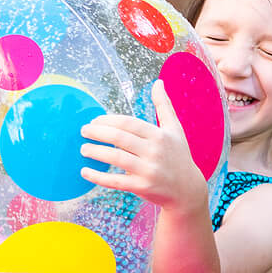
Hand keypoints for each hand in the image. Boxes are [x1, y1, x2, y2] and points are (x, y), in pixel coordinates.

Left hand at [78, 81, 208, 214]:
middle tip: (83, 130)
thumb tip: (158, 82)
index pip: (128, 123)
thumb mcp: (175, 129)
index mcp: (159, 135)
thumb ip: (164, 105)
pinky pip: (116, 181)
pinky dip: (98, 177)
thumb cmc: (178, 155)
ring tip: (83, 148)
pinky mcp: (142, 187)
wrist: (188, 190)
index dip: (108, 120)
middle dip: (98, 132)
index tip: (94, 120)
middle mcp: (154, 152)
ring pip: (116, 158)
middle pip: (120, 138)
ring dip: (95, 152)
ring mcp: (149, 171)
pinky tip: (85, 171)